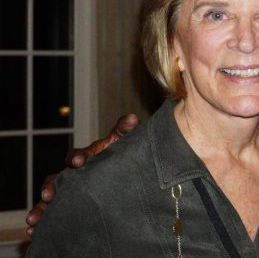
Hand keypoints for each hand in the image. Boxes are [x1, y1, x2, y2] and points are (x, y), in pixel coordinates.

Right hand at [24, 114, 139, 236]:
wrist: (121, 172)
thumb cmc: (117, 156)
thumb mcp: (122, 144)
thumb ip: (124, 132)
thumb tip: (132, 118)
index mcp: (86, 157)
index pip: (78, 155)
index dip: (77, 157)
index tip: (79, 161)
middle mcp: (72, 174)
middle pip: (56, 178)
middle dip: (52, 186)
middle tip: (48, 195)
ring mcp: (68, 190)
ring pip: (50, 198)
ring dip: (41, 207)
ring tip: (34, 219)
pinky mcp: (67, 205)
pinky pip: (52, 213)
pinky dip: (43, 221)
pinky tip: (35, 232)